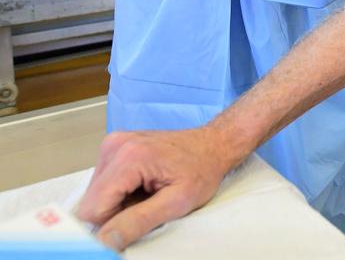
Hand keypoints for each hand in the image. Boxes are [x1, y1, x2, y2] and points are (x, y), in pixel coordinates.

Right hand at [75, 127, 236, 250]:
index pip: (91, 210)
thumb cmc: (202, 169)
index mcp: (129, 157)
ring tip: (148, 192)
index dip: (112, 224)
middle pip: (91, 202)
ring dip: (118, 202)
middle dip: (116, 212)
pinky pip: (103, 183)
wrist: (213, 144)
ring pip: (95, 194)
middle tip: (148, 203)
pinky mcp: (115, 147)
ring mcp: (114, 143)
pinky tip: (143, 185)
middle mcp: (116, 145)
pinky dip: (121, 191)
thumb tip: (105, 240)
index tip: (135, 221)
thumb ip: (138, 222)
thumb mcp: (177, 203)